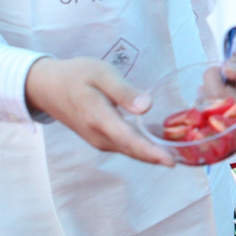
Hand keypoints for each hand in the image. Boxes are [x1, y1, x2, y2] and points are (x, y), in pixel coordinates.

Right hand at [25, 57, 174, 165]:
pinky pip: (125, 147)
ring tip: (180, 155)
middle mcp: (99, 136)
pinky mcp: (100, 140)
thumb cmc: (76, 75)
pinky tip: (160, 145)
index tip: (172, 162)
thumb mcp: (101, 73)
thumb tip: (146, 107)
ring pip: (130, 151)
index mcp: (99, 118)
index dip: (151, 152)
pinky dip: (143, 149)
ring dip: (152, 155)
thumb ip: (123, 91)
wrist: (47, 87)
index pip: (129, 140)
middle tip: (188, 159)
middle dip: (158, 157)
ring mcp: (99, 140)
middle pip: (133, 151)